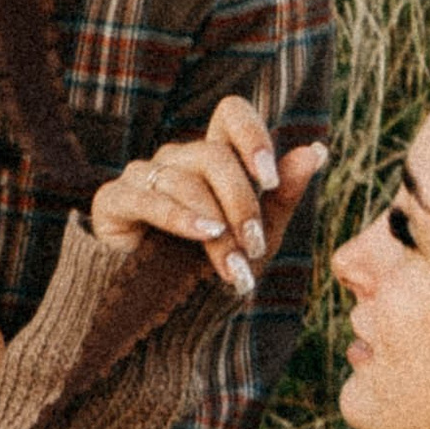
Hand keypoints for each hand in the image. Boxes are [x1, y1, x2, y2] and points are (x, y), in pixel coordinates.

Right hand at [89, 95, 326, 297]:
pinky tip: (202, 235)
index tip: (271, 179)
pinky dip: (179, 218)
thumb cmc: (210, 268)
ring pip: (185, 181)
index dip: (252, 135)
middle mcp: (177, 159)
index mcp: (213, 158)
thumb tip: (317, 150)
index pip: (230, 114)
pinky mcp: (112, 200)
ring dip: (216, 227)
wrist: (158, 314)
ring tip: (233, 267)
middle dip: (241, 203)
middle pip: (213, 155)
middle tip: (255, 246)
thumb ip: (283, 194)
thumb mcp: (258, 236)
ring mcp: (142, 176)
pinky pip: (147, 198)